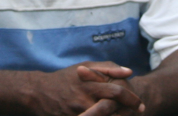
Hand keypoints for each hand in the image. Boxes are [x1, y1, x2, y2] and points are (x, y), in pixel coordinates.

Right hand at [28, 62, 142, 115]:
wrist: (37, 93)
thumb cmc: (65, 78)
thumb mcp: (85, 67)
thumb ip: (107, 68)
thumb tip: (129, 71)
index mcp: (88, 84)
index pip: (116, 91)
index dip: (132, 99)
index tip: (140, 105)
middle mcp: (83, 100)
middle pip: (112, 109)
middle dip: (128, 113)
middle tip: (139, 114)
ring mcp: (77, 113)